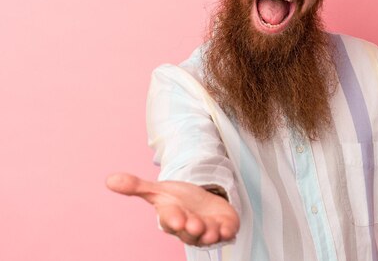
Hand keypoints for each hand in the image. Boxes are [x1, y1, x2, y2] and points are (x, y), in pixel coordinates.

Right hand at [106, 173, 238, 246]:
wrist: (202, 202)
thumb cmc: (179, 200)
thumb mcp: (159, 189)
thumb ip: (136, 186)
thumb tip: (109, 179)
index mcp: (172, 217)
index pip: (170, 219)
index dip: (173, 219)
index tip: (176, 218)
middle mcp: (189, 227)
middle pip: (189, 231)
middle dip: (192, 228)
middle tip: (194, 224)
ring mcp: (207, 229)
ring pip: (207, 235)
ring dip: (210, 233)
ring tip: (211, 230)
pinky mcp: (223, 227)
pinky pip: (226, 233)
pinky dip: (228, 232)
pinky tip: (229, 229)